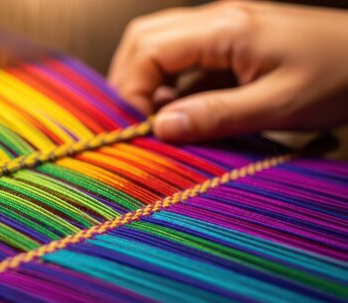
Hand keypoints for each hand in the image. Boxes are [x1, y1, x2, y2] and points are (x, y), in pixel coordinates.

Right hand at [108, 1, 347, 141]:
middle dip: (132, 80)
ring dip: (150, 80)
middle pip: (144, 37)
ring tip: (163, 116)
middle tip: (143, 120)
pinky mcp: (234, 39)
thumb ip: (215, 115)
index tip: (145, 127)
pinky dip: (175, 82)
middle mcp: (218, 18)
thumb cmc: (341, 76)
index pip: (147, 49)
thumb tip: (162, 127)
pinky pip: (186, 55)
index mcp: (224, 28)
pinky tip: (187, 108)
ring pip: (160, 42)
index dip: (133, 90)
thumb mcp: (278, 105)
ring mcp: (225, 25)